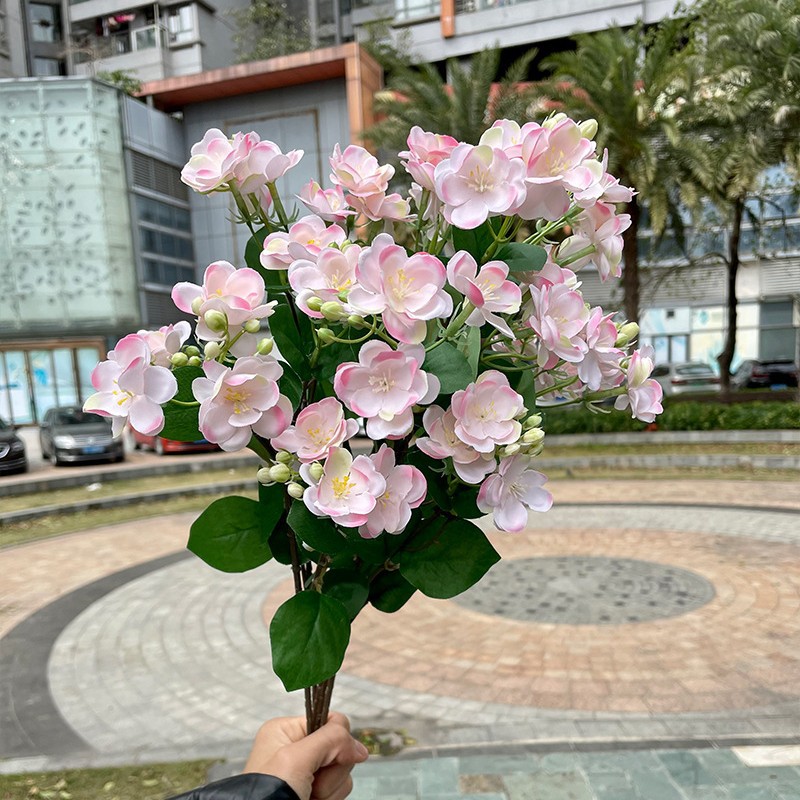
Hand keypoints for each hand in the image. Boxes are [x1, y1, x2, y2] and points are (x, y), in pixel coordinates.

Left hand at [244, 713, 368, 799]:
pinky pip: (339, 788)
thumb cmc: (265, 794)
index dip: (336, 740)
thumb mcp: (297, 758)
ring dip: (330, 787)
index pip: (330, 720)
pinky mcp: (314, 790)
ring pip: (342, 770)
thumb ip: (330, 740)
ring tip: (308, 796)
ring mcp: (306, 772)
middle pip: (339, 747)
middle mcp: (297, 748)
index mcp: (287, 730)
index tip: (326, 759)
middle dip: (331, 770)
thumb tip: (359, 748)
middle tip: (310, 783)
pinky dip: (330, 797)